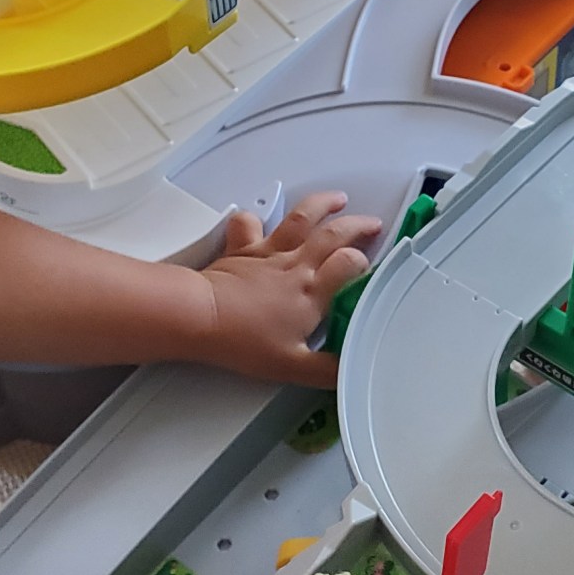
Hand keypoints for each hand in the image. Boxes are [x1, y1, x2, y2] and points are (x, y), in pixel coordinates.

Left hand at [201, 192, 380, 386]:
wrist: (201, 317)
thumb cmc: (244, 341)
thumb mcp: (292, 367)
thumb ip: (326, 371)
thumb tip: (350, 375)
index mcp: (313, 292)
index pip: (350, 264)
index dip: (364, 262)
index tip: (370, 266)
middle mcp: (296, 265)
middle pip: (334, 233)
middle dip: (358, 225)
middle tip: (373, 224)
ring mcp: (269, 252)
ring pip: (302, 218)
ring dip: (322, 205)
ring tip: (337, 199)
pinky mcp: (243, 248)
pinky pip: (251, 223)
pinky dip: (256, 218)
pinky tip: (261, 218)